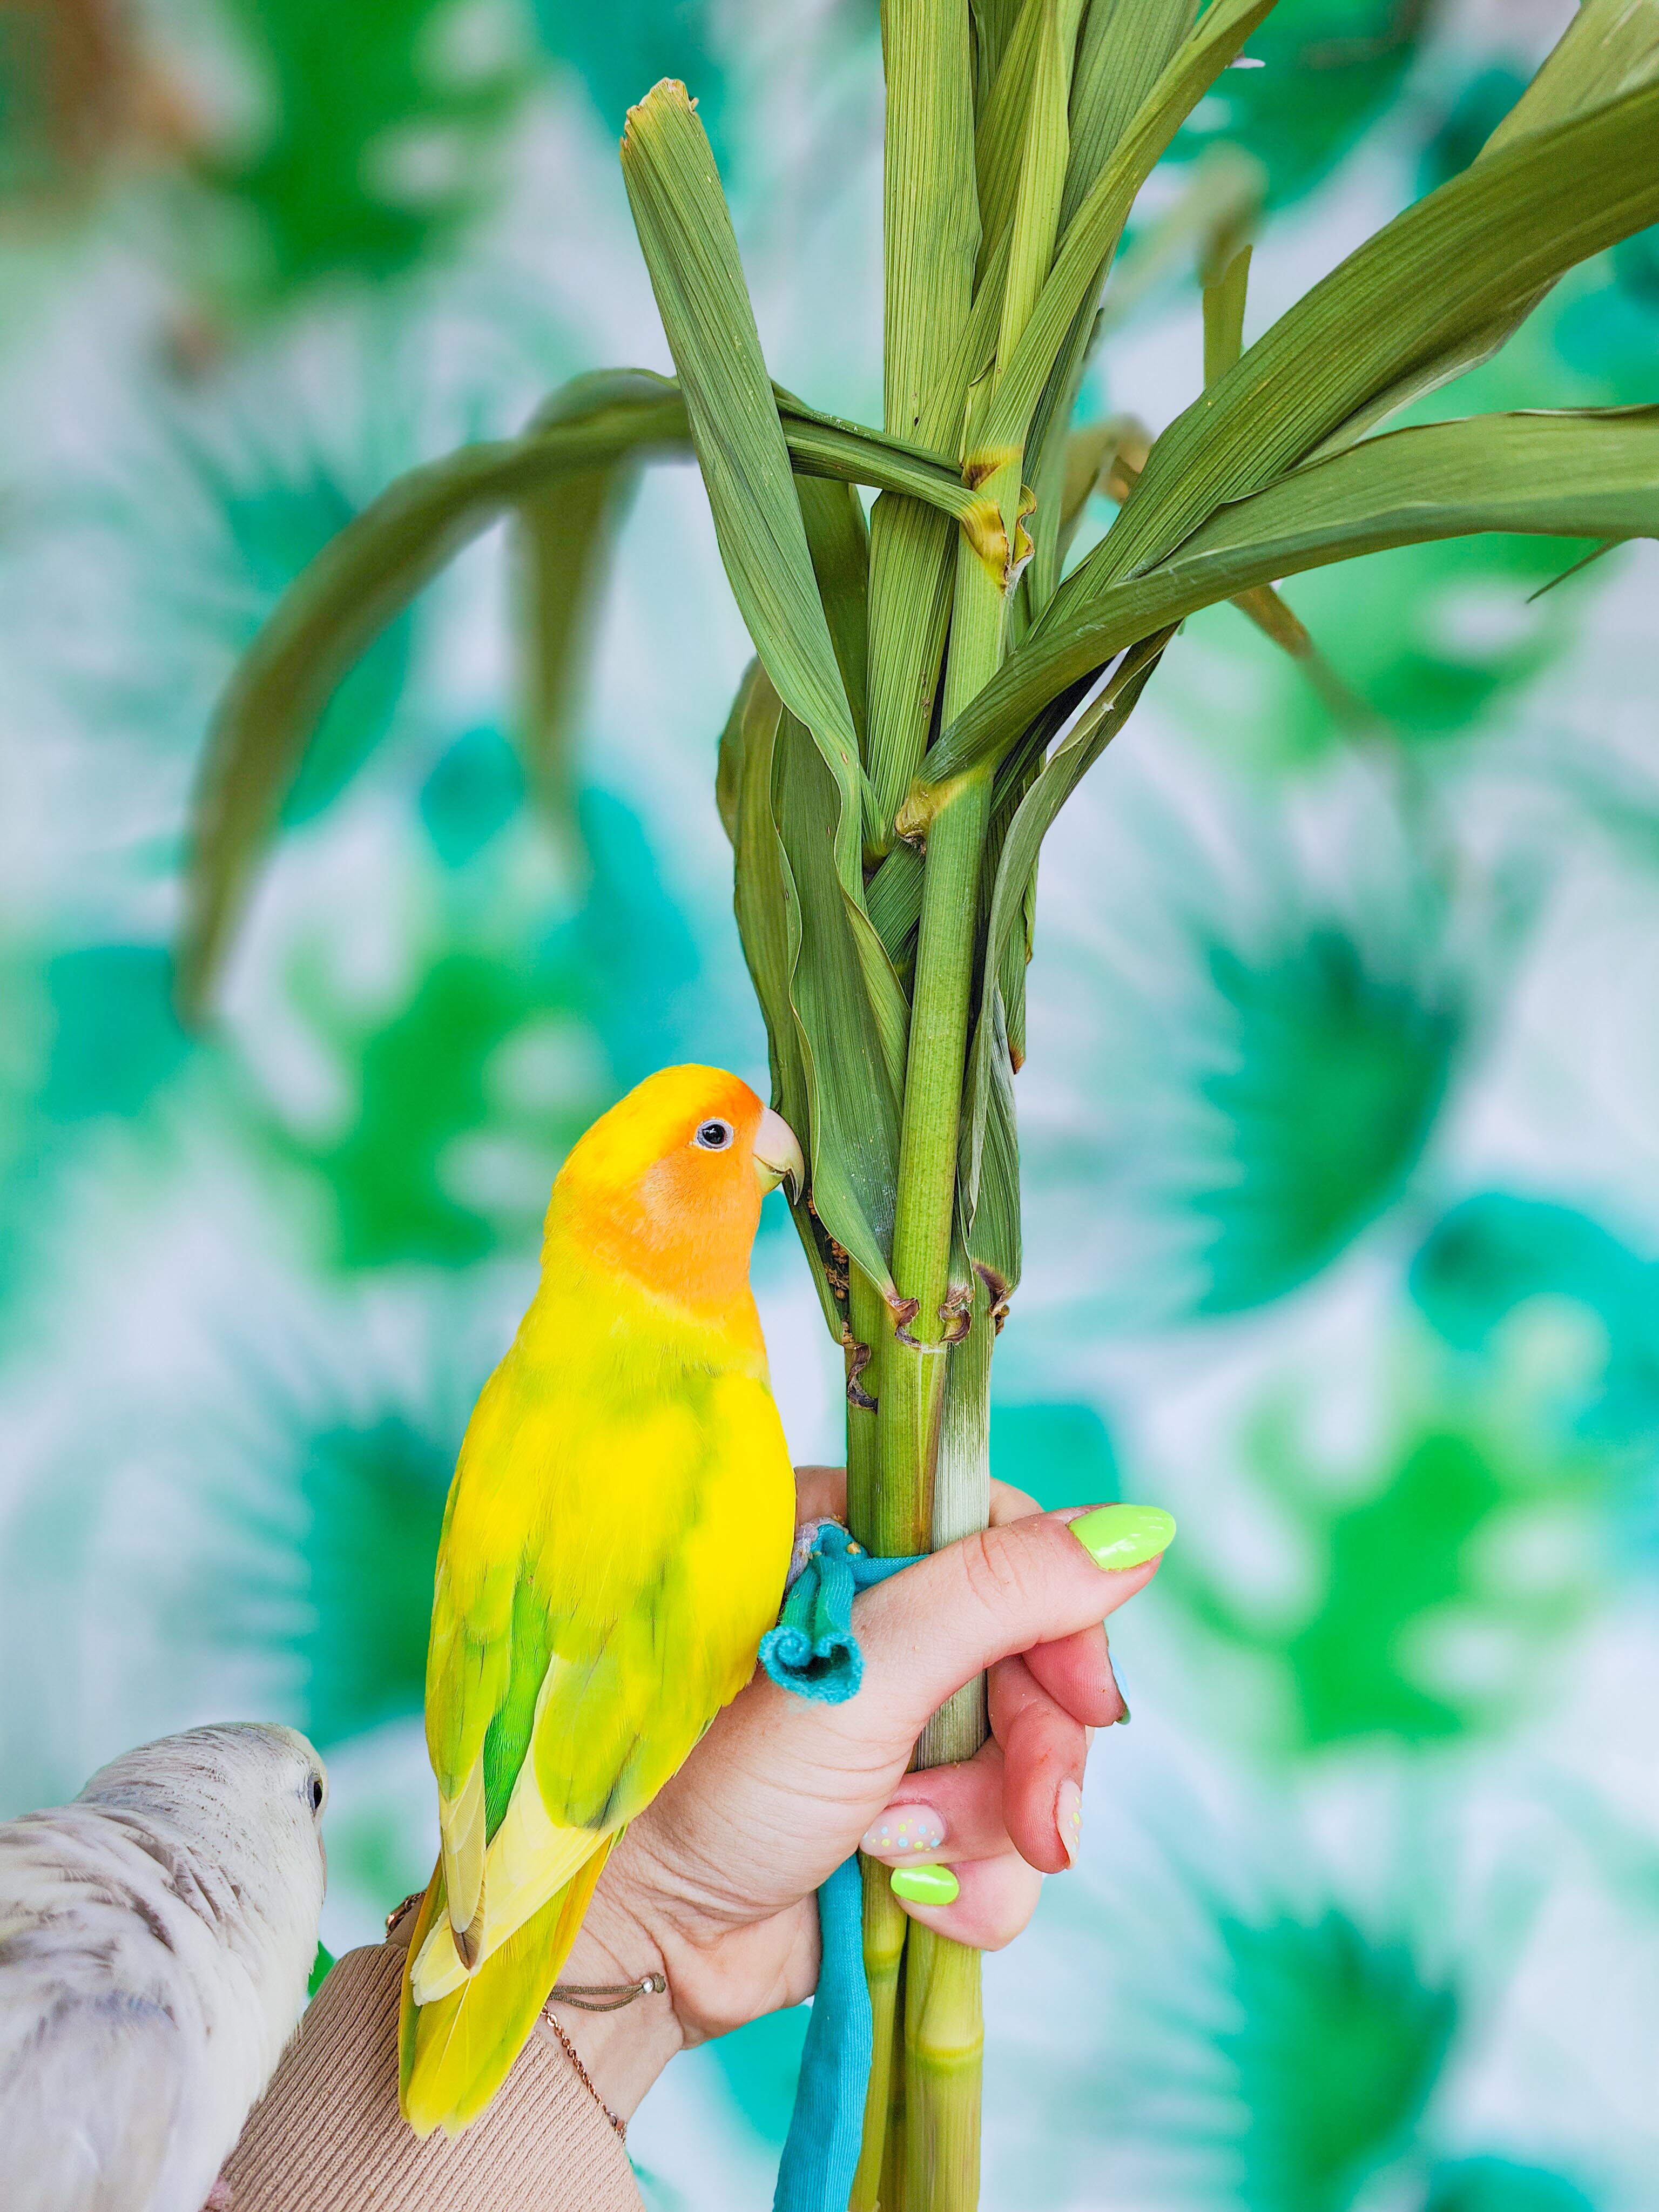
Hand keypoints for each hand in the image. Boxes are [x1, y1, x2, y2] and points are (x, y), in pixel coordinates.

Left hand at [553, 1469, 1165, 2118]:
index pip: (1009, 1541)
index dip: (1066, 1620)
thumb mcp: (864, 1672)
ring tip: (901, 1859)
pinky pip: (1004, 1847)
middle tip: (1039, 1824)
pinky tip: (907, 1901)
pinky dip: (974, 1888)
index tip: (1089, 1700)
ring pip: (1029, 1764)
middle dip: (1038, 1756)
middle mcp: (880, 1628)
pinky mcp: (910, 1823)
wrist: (636, 1939)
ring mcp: (897, 1728)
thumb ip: (996, 1595)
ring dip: (988, 1830)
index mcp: (850, 1545)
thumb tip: (1138, 1530)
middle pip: (1035, 1661)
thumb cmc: (708, 1781)